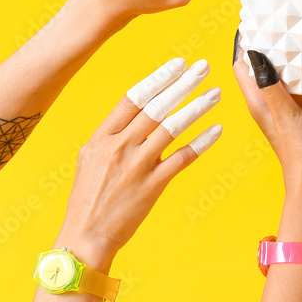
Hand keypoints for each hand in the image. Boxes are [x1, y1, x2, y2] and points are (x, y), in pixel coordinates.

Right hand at [58, 57, 222, 266]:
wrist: (85, 237)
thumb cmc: (87, 199)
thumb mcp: (88, 160)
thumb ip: (107, 137)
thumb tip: (126, 118)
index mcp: (102, 137)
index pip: (134, 97)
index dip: (158, 78)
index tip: (178, 64)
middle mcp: (119, 147)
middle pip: (157, 107)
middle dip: (182, 84)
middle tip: (203, 67)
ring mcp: (136, 166)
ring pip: (173, 127)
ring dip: (197, 107)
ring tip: (215, 93)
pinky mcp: (152, 186)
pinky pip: (182, 158)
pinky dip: (201, 142)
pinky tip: (216, 130)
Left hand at [232, 30, 301, 194]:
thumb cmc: (296, 152)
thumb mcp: (282, 114)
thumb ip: (270, 85)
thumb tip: (254, 52)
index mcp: (260, 100)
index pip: (244, 66)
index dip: (245, 43)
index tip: (256, 21)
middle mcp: (276, 100)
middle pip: (272, 65)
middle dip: (278, 44)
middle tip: (288, 19)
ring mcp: (297, 105)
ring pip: (299, 74)